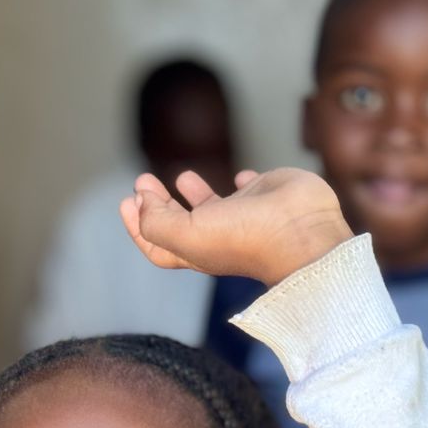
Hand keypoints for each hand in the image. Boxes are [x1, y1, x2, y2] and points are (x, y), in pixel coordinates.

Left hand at [119, 168, 354, 285]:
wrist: (301, 229)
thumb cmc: (245, 238)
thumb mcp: (186, 236)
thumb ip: (156, 221)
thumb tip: (142, 200)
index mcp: (196, 251)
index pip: (158, 246)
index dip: (136, 227)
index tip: (126, 201)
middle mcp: (219, 235)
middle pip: (180, 224)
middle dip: (157, 204)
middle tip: (143, 182)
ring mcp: (244, 215)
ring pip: (214, 205)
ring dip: (194, 192)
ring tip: (181, 176)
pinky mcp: (268, 193)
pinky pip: (251, 186)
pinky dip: (242, 180)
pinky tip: (239, 175)